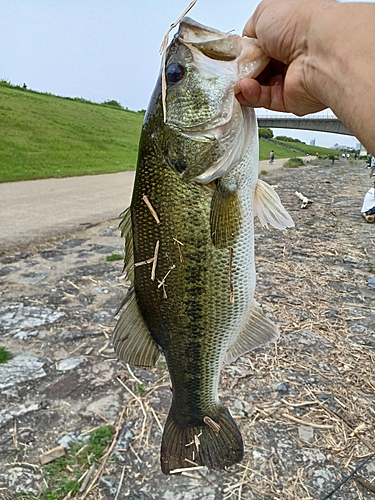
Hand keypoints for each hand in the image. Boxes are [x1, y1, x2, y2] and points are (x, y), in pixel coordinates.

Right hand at [237, 0, 333, 115]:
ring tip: (239, 79)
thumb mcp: (263, 14)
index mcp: (286, 33)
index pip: (258, 47)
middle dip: (242, 70)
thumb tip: (242, 46)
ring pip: (258, 87)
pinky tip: (246, 88)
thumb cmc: (300, 24)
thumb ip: (249, 30)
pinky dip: (252, 94)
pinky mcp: (290, 99)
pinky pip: (264, 100)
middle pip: (257, 69)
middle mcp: (290, 56)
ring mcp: (291, 78)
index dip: (243, 53)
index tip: (231, 58)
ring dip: (245, 84)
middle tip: (233, 69)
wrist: (320, 51)